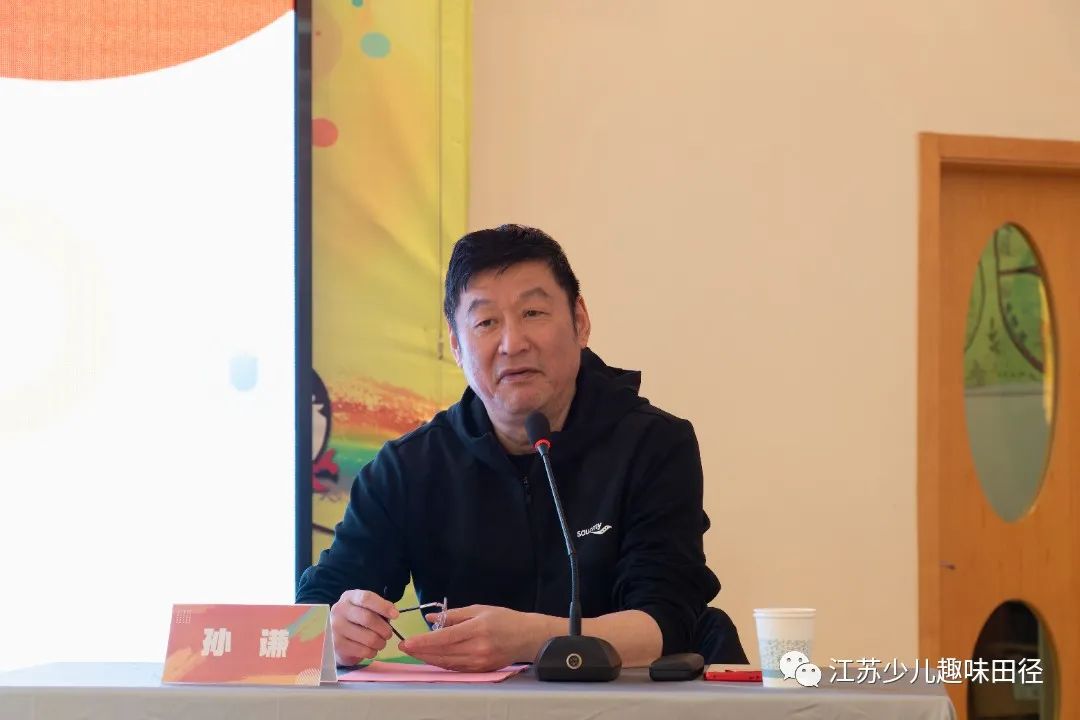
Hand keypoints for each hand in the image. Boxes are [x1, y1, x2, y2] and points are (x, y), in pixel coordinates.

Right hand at [330, 589, 398, 664]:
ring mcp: (336, 628)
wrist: (338, 638)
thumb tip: (393, 613)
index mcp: (349, 597)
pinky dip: (372, 652)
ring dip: (380, 643)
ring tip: (381, 642)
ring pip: (369, 638)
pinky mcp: (338, 645)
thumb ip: (380, 609)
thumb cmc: (358, 620)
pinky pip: (364, 651)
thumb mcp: (367, 609)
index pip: (366, 598)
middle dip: (384, 629)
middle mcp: (339, 610)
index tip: (396, 615)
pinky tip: (371, 649)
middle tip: (388, 634)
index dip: (383, 606)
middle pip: (368, 618)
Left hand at [398, 605, 541, 671]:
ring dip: (428, 659)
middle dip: (421, 651)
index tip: (408, 642)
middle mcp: (477, 648)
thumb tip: (431, 618)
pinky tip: (432, 658)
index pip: (444, 638)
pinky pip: (456, 668)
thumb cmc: (504, 619)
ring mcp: (479, 662)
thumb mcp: (480, 609)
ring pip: (447, 663)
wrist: (527, 637)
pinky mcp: (481, 670)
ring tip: (415, 653)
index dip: (424, 641)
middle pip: (442, 653)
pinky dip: (442, 663)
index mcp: (476, 629)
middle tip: (405, 647)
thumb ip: (454, 614)